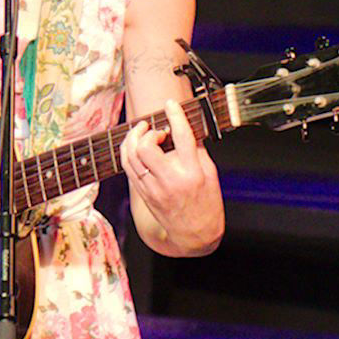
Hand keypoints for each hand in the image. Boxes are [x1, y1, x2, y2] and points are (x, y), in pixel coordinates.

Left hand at [120, 98, 222, 253]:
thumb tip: (184, 127)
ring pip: (131, 157)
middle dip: (145, 131)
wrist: (195, 233)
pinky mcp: (143, 193)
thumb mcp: (210, 174)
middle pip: (146, 147)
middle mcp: (171, 180)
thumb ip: (196, 151)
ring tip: (141, 132)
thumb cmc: (206, 202)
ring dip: (132, 139)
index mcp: (192, 172)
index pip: (183, 137)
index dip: (175, 116)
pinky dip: (128, 152)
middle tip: (152, 128)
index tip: (170, 104)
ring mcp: (154, 188)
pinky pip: (128, 168)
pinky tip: (134, 146)